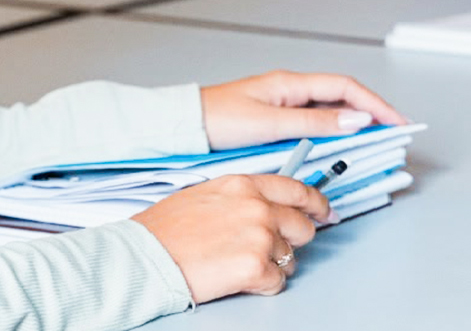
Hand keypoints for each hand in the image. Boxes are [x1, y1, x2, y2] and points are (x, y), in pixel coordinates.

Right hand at [133, 173, 330, 301]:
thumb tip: (269, 208)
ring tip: (237, 263)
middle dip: (293, 240)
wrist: (146, 254)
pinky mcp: (256, 267)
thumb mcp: (207, 195)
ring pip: (290, 258)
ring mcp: (260, 236)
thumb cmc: (166, 228)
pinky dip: (261, 284)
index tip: (324, 212)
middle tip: (272, 249)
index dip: (316, 203)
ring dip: (271, 265)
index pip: (297, 189)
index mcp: (243, 185)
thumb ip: (242, 197)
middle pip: (303, 226)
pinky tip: (236, 277)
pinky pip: (277, 282)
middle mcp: (257, 206)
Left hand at [200, 70, 406, 150]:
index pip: (345, 88)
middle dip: (371, 114)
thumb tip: (357, 120)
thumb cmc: (218, 120)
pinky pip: (313, 123)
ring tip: (374, 142)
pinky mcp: (274, 120)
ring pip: (328, 112)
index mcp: (290, 84)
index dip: (375, 104)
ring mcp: (282, 104)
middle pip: (341, 98)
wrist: (185, 126)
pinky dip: (332, 134)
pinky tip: (338, 147)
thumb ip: (314, 123)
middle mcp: (289, 91)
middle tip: (394, 134)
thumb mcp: (270, 124)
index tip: (398, 122)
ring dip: (353, 125)